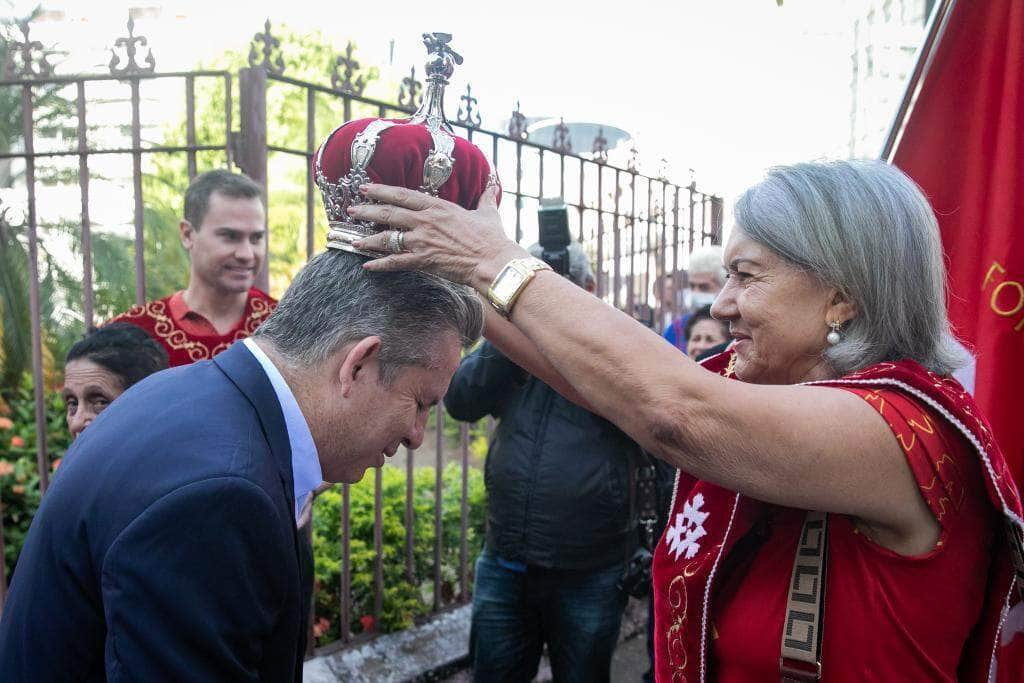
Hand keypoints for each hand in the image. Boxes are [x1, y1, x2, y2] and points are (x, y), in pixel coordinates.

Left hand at [348, 182, 526, 288]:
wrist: (493, 261)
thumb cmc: (492, 238)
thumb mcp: (488, 212)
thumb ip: (485, 197)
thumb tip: (492, 184)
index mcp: (438, 207)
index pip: (403, 195)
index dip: (382, 191)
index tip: (366, 188)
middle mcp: (425, 221)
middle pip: (388, 213)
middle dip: (367, 211)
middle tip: (351, 210)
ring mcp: (422, 241)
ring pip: (387, 238)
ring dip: (368, 239)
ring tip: (353, 240)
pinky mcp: (423, 260)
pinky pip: (395, 262)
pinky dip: (380, 264)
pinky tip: (368, 266)